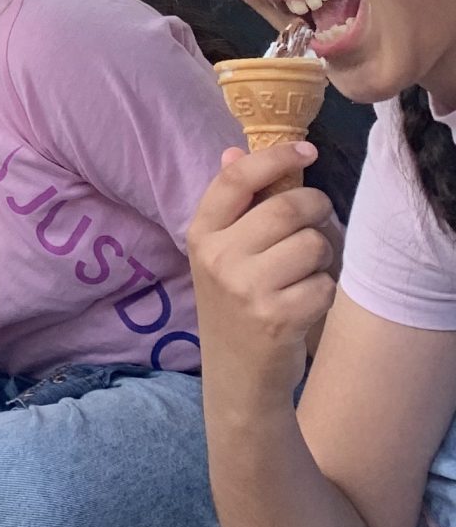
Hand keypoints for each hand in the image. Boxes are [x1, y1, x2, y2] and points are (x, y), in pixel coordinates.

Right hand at [186, 143, 339, 402]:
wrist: (237, 376)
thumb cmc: (234, 305)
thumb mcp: (221, 254)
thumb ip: (232, 204)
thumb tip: (235, 152)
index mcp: (201, 234)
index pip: (235, 179)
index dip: (275, 158)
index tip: (306, 151)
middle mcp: (218, 258)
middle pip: (286, 208)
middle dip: (316, 209)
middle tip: (318, 220)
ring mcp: (246, 289)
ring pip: (312, 245)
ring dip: (321, 256)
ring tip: (304, 273)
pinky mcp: (278, 317)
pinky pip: (324, 283)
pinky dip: (324, 291)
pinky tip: (305, 303)